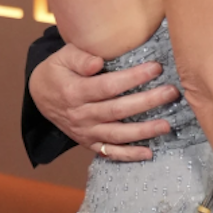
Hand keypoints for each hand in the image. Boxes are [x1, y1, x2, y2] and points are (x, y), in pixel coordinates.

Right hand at [28, 42, 179, 160]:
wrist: (41, 96)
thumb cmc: (58, 71)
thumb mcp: (62, 57)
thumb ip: (80, 57)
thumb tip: (98, 62)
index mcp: (74, 92)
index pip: (107, 86)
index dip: (132, 78)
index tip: (155, 68)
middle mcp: (81, 115)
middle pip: (117, 110)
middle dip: (147, 102)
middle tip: (172, 93)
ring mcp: (85, 132)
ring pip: (117, 134)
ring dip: (143, 131)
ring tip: (166, 125)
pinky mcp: (89, 143)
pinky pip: (110, 152)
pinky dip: (129, 155)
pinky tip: (149, 153)